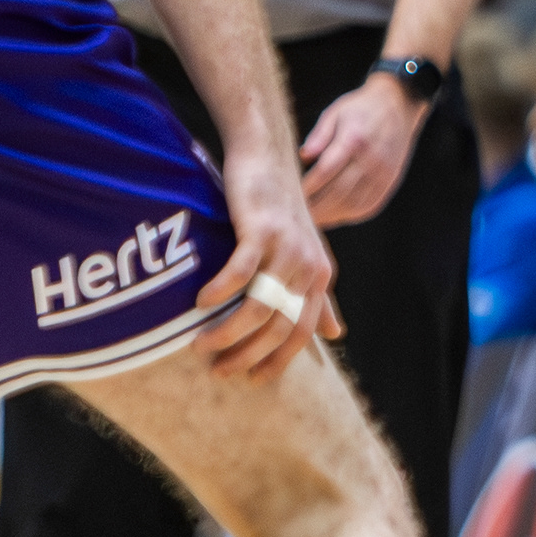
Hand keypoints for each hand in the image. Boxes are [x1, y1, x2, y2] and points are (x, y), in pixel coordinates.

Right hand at [188, 151, 342, 379]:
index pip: (301, 333)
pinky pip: (239, 273)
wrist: (267, 157)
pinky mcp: (262, 230)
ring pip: (258, 308)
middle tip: (218, 370)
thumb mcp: (304, 254)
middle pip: (278, 328)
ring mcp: (287, 249)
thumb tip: (336, 333)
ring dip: (226, 332)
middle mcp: (308, 266)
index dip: (277, 360)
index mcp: (320, 276)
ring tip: (199, 344)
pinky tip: (199, 304)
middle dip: (247, 355)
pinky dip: (218, 293)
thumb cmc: (279, 208)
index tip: (251, 380)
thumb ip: (317, 295)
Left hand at [299, 72, 421, 226]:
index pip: (326, 171)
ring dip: (331, 216)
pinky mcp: (390, 182)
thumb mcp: (336, 111)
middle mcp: (371, 160)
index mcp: (354, 139)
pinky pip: (369, 206)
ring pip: (354, 204)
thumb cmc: (361, 108)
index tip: (291, 196)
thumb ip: (319, 135)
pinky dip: (350, 215)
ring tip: (313, 221)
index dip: (308, 188)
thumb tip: (302, 156)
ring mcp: (383, 173)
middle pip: (338, 193)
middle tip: (297, 216)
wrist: (399, 104)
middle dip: (316, 208)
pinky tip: (335, 215)